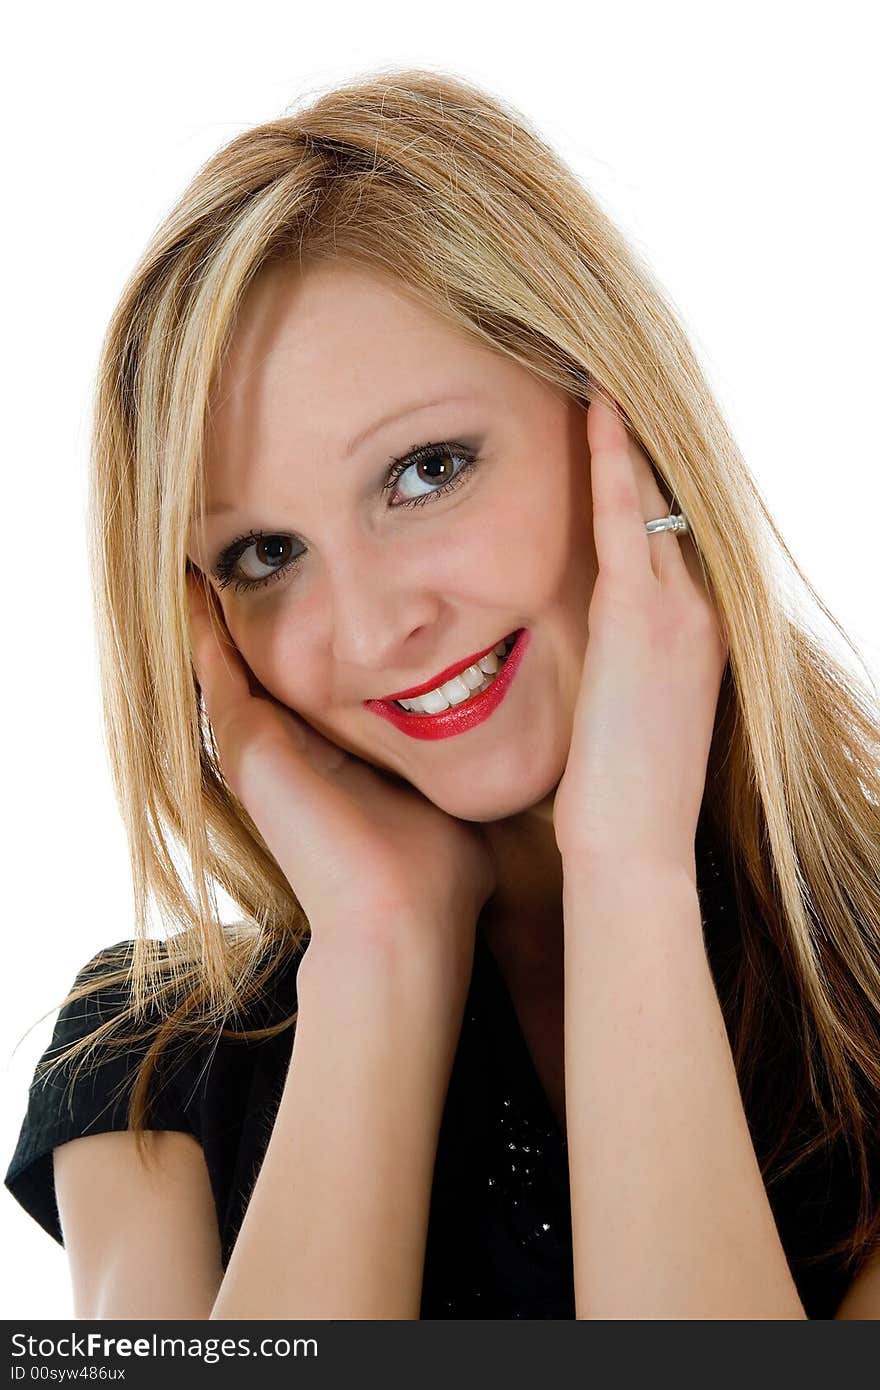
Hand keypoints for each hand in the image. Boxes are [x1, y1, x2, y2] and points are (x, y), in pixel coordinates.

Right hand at [186, 573, 495, 981]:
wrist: (403, 918)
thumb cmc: (438, 870)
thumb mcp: (447, 789)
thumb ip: (455, 756)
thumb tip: (499, 727)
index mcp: (328, 757)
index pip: (313, 675)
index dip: (310, 626)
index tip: (317, 573)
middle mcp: (287, 748)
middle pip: (265, 658)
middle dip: (259, 600)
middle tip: (252, 542)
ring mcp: (258, 745)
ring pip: (226, 656)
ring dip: (224, 601)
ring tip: (208, 540)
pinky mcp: (243, 741)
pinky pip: (210, 663)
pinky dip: (198, 618)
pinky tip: (190, 570)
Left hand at [552, 397, 728, 881]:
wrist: (633, 847)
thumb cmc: (622, 800)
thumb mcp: (633, 722)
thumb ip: (627, 673)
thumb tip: (604, 661)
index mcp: (702, 638)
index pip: (677, 542)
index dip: (654, 486)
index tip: (625, 439)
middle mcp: (703, 613)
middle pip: (677, 506)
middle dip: (649, 448)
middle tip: (614, 378)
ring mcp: (680, 611)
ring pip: (659, 497)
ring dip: (631, 438)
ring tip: (605, 373)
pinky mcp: (641, 616)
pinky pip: (626, 516)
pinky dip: (614, 458)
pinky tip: (596, 407)